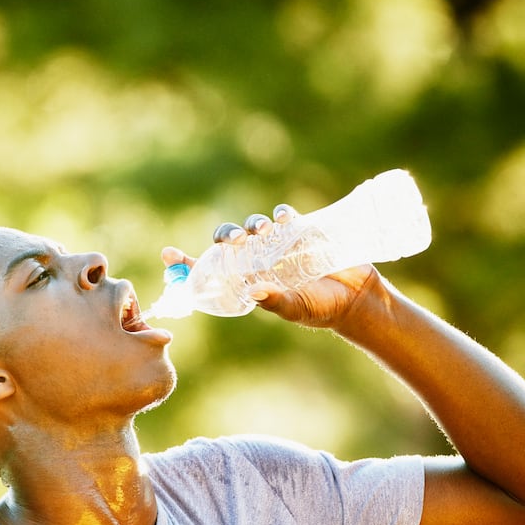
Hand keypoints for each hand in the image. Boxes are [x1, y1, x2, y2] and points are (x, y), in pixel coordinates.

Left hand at [160, 206, 379, 329]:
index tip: (167, 253)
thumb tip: (255, 290)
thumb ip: (276, 301)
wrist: (358, 299)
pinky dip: (280, 214)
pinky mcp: (301, 231)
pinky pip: (284, 217)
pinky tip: (283, 219)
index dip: (187, 261)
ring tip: (261, 231)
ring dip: (251, 225)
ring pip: (253, 227)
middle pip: (229, 241)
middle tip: (234, 241)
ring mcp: (279, 244)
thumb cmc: (322, 309)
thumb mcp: (297, 309)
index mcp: (248, 281)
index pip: (211, 269)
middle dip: (225, 236)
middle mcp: (259, 260)